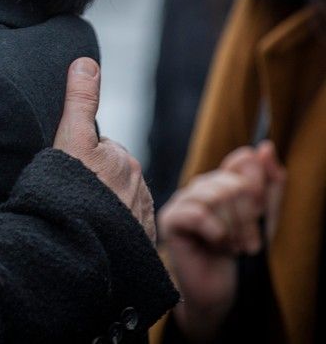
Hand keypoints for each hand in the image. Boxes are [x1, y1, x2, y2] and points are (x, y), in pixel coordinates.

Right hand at [53, 58, 155, 242]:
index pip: (101, 150)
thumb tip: (86, 61)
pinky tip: (93, 235)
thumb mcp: (72, 137)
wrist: (80, 245)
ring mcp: (140, 217)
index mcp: (123, 159)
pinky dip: (112, 231)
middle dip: (95, 183)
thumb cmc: (72, 190)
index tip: (66, 171)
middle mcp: (138, 187)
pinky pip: (124, 231)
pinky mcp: (138, 244)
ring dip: (103, 207)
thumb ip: (80, 100)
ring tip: (79, 217)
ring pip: (119, 203)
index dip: (79, 158)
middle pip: (111, 176)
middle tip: (70, 195)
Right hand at [158, 141, 284, 340]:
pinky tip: (216, 246)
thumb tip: (265, 148)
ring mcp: (181, 201)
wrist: (221, 291)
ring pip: (215, 196)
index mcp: (219, 182)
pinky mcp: (170, 220)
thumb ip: (269, 185)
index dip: (258, 192)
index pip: (242, 163)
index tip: (259, 216)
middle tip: (246, 241)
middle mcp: (198, 187)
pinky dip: (216, 233)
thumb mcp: (264, 219)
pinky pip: (199, 214)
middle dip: (247, 217)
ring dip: (233, 229)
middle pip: (231, 183)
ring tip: (232, 246)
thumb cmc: (239, 256)